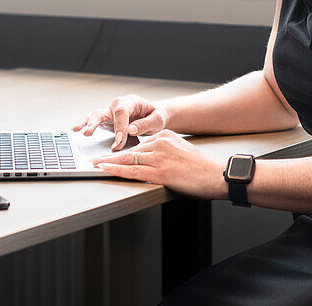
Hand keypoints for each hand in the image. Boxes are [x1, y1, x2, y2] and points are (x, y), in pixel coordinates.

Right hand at [72, 94, 168, 150]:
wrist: (153, 115)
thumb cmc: (155, 116)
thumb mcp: (156, 120)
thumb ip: (144, 124)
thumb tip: (130, 130)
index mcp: (131, 101)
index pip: (122, 113)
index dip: (119, 127)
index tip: (119, 142)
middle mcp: (118, 104)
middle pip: (105, 112)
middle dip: (96, 124)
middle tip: (88, 134)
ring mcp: (111, 111)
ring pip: (95, 115)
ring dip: (86, 123)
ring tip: (76, 130)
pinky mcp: (106, 119)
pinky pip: (94, 120)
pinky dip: (85, 124)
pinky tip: (77, 130)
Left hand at [91, 130, 227, 200]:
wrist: (216, 176)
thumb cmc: (202, 169)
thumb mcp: (182, 150)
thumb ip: (165, 152)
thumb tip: (151, 162)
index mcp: (166, 136)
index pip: (140, 145)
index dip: (124, 152)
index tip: (113, 155)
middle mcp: (161, 143)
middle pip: (131, 151)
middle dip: (112, 156)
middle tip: (96, 159)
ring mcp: (159, 157)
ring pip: (128, 160)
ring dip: (108, 162)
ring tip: (95, 164)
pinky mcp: (159, 172)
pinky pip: (132, 171)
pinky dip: (116, 170)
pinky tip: (105, 169)